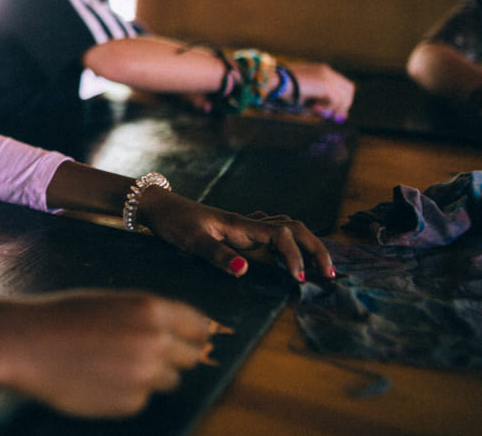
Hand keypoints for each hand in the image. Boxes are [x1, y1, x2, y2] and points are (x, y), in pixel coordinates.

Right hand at [0, 290, 220, 418]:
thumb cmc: (62, 317)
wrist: (27, 344)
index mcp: (151, 309)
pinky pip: (142, 398)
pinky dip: (127, 392)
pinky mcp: (131, 403)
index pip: (197, 325)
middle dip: (175, 356)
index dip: (197, 333)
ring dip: (151, 375)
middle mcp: (156, 341)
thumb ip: (148, 317)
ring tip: (113, 364)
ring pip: (169, 380)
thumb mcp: (111, 302)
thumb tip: (178, 334)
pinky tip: (98, 379)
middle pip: (190, 357)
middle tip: (148, 354)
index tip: (198, 339)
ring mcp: (145, 375)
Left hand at [138, 187, 334, 282]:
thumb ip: (218, 255)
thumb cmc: (173, 222)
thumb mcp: (192, 241)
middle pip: (294, 227)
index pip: (282, 236)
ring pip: (286, 227)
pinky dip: (289, 241)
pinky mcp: (237, 229)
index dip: (296, 256)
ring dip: (305, 243)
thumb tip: (245, 269)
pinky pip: (272, 230)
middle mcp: (247, 223)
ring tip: (319, 266)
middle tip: (330, 273)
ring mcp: (243, 225)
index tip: (298, 279)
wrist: (158, 206)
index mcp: (241, 226)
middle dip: (315, 248)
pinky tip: (288, 252)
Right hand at [287, 61, 353, 120]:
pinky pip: (335, 101)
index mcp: (322, 71)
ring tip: (317, 110)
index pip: (343, 84)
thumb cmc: (285, 91)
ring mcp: (327, 77)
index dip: (342, 99)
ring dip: (333, 107)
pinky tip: (314, 108)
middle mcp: (327, 72)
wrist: (275, 83)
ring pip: (344, 96)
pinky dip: (327, 108)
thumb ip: (324, 106)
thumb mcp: (307, 99)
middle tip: (335, 117)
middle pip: (349, 89)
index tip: (336, 113)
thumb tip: (340, 117)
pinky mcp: (325, 85)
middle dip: (344, 104)